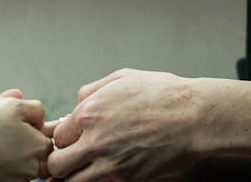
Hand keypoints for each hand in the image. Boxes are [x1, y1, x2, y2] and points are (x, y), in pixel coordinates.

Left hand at [47, 69, 202, 181]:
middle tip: (74, 159)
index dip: (64, 139)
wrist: (194, 118)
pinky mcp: (127, 180)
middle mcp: (94, 141)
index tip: (74, 140)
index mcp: (89, 113)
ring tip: (86, 170)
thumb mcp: (122, 78)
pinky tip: (106, 173)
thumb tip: (78, 103)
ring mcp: (110, 165)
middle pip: (56, 165)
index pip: (57, 137)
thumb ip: (93, 90)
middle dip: (61, 163)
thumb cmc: (162, 94)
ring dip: (75, 177)